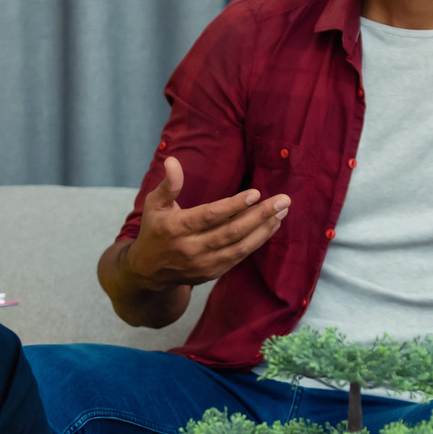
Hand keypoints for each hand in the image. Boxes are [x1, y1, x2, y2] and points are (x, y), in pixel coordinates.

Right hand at [116, 157, 289, 287]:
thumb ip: (168, 184)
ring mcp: (204, 263)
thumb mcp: (154, 205)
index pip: (210, 216)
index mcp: (176, 228)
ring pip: (240, 246)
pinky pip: (240, 256)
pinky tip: (271, 226)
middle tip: (283, 200)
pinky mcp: (213, 273)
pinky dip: (258, 241)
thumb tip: (173, 160)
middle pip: (231, 232)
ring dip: (264, 229)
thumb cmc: (155, 230)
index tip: (256, 193)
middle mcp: (191, 248)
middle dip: (260, 215)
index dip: (234, 205)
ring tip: (282, 211)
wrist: (149, 272)